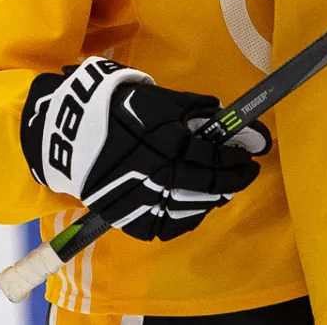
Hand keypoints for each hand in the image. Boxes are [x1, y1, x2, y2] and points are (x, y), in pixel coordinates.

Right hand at [20, 57, 269, 241]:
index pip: (215, 156)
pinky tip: (197, 207)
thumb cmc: (123, 108)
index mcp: (169, 141)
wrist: (73, 132)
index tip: (253, 154)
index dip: (238, 157)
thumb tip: (232, 121)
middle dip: (234, 179)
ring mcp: (144, 199)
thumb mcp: (163, 101)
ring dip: (214, 199)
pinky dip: (187, 219)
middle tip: (246, 173)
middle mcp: (160, 173)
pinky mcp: (130, 218)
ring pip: (192, 207)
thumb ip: (199, 112)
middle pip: (209, 184)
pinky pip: (168, 227)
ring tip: (224, 189)